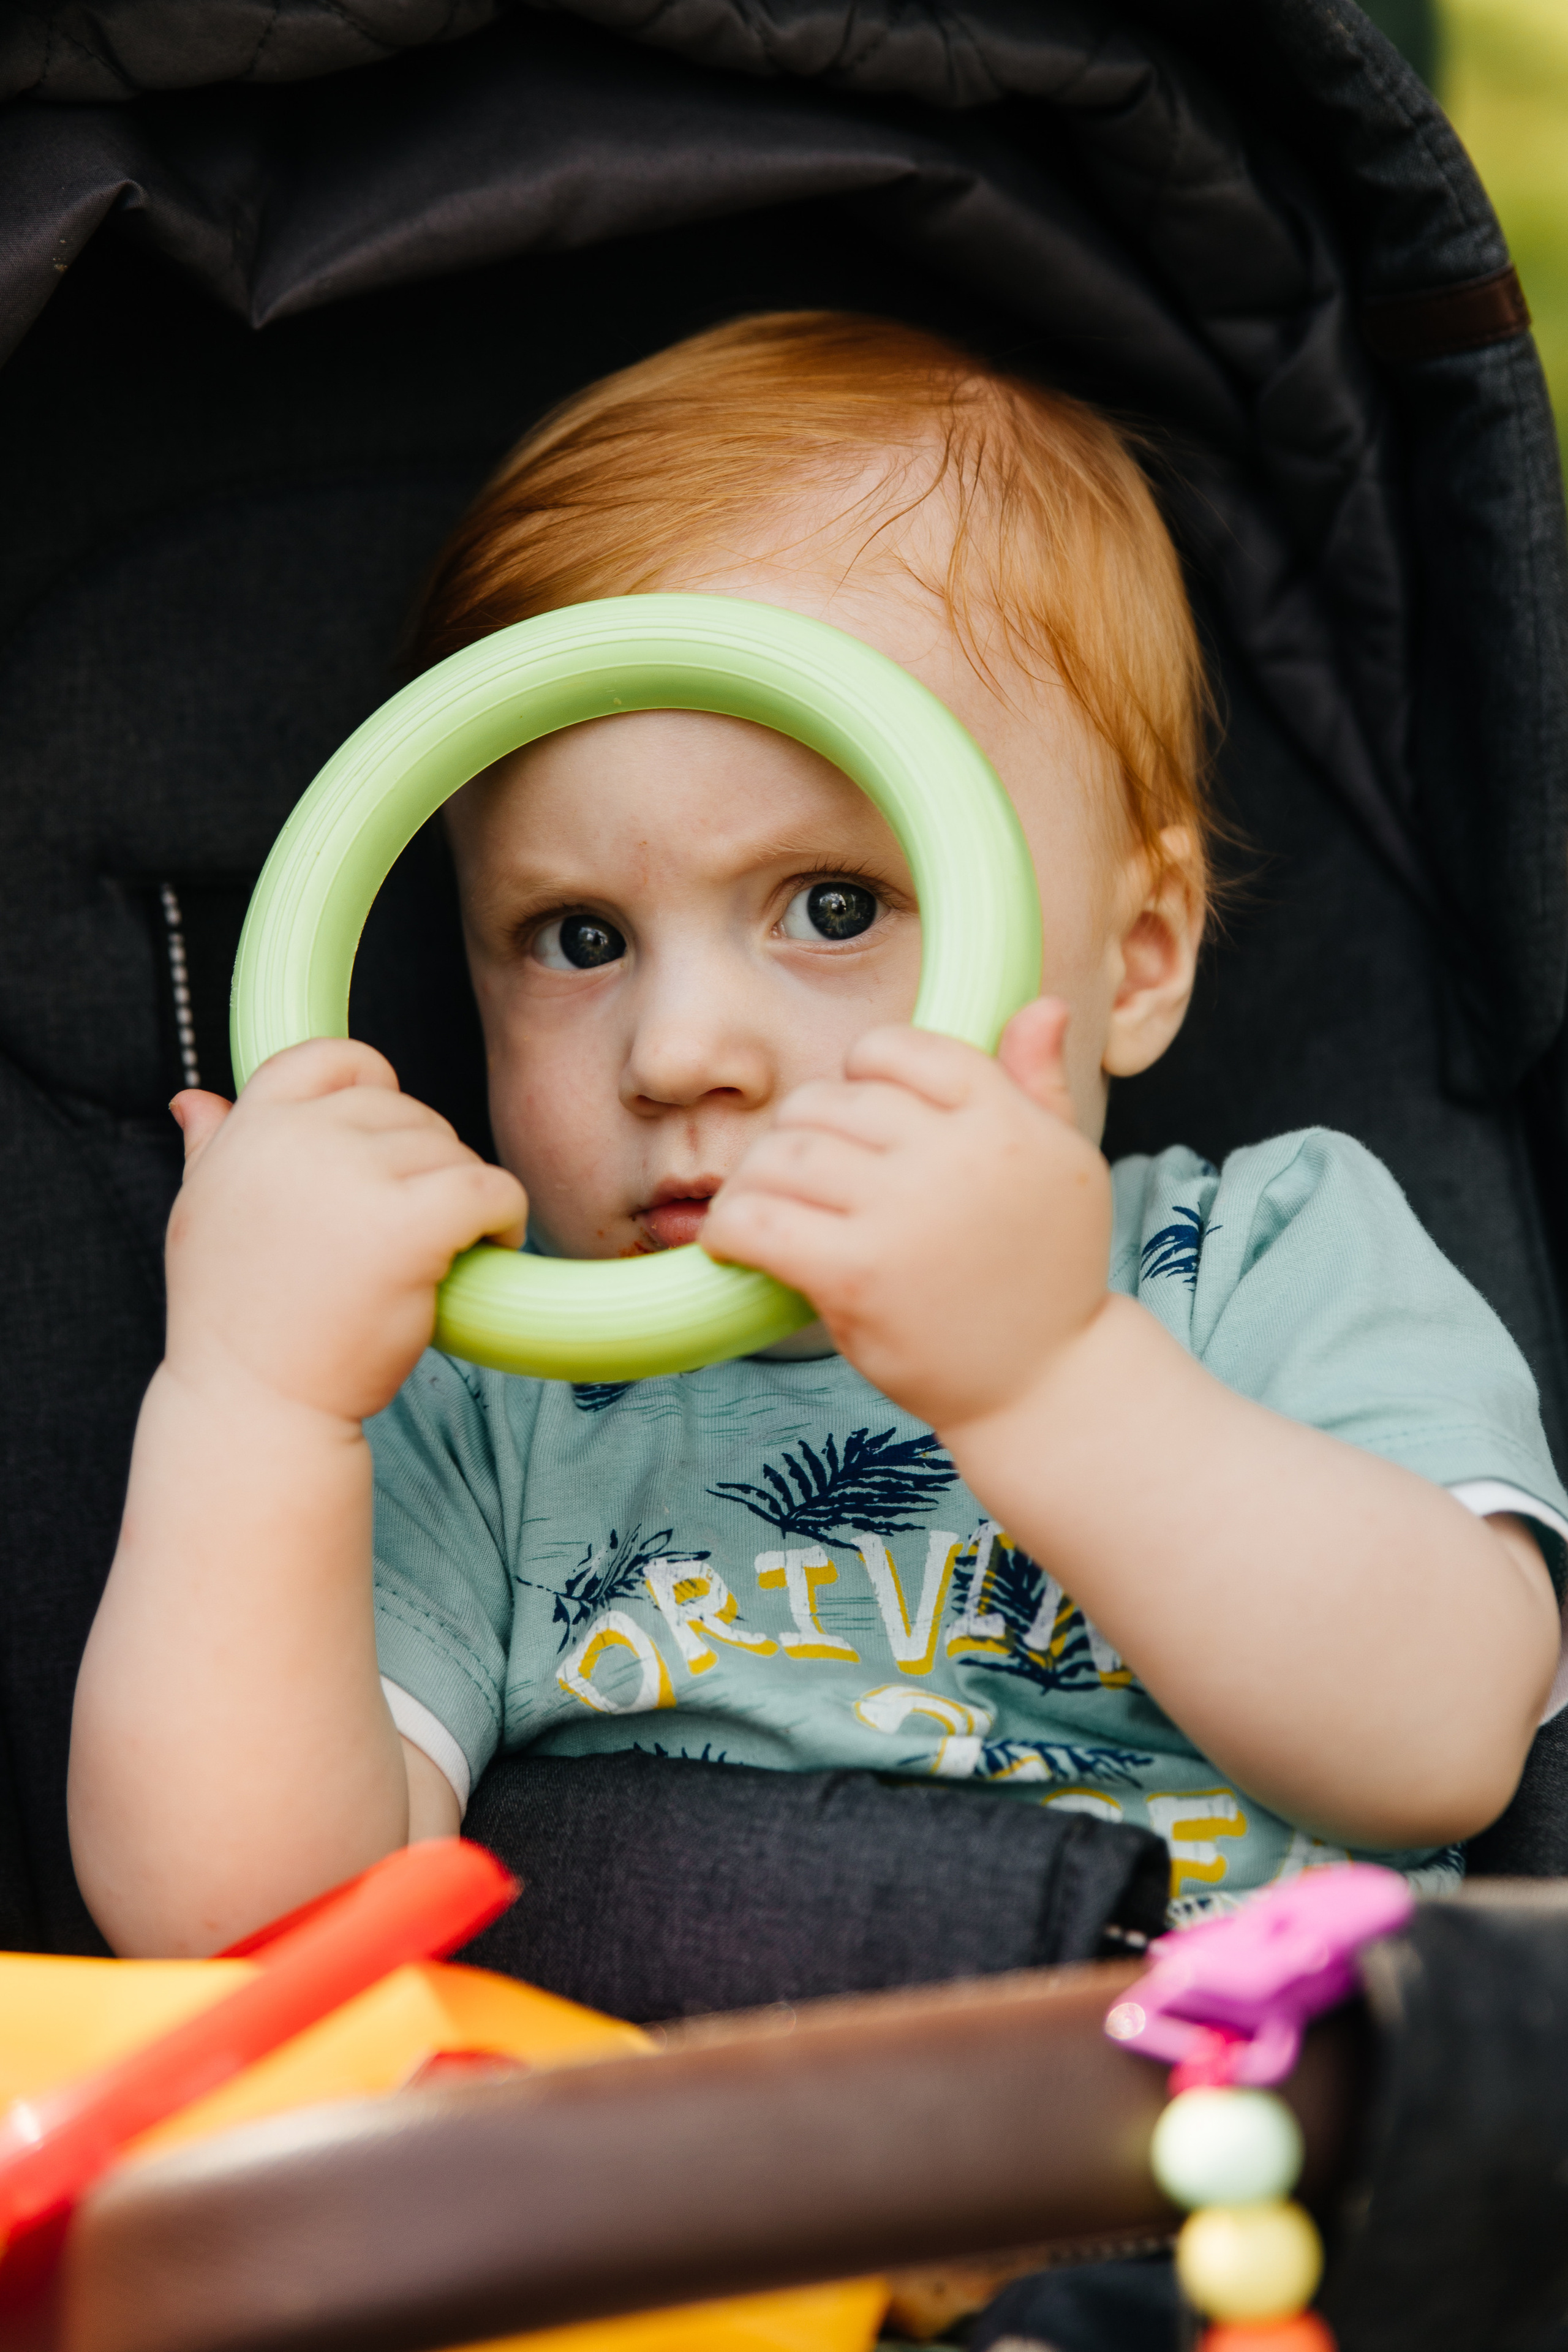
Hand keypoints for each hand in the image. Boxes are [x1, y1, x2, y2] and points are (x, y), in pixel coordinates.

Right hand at [164, 1040, 526, 1425]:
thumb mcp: (204, 1216)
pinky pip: (490, 1186)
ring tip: (438, 1251)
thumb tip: (195, 1099)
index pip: (329, 1057)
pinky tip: (490, 1246)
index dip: (372, 1086)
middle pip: (404, 1111)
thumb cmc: (235, 1321)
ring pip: (451, 1150)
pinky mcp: (410, 1223)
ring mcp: (354, 1177)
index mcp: (253, 1128)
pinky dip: (504, 1215)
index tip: (388, 1144)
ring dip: (459, 1197)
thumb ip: (212, 1149)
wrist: (253, 1406)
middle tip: (409, 1229)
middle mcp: (299, 1139)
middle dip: (422, 1164)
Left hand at [702, 999, 1111, 1431]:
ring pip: (784, 1153)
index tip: (857, 1119)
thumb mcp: (1063, 1168)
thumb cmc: (1050, 1275)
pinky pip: (758, 1220)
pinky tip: (736, 1242)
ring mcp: (902, 1214)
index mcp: (1003, 1119)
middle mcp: (954, 1156)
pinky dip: (730, 1227)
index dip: (860, 1073)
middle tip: (805, 1178)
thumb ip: (1037, 1085)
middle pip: (827, 1101)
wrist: (1047, 1385)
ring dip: (759, 1179)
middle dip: (802, 1133)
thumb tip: (1041, 1007)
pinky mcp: (855, 1275)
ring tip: (768, 1209)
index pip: (897, 1049)